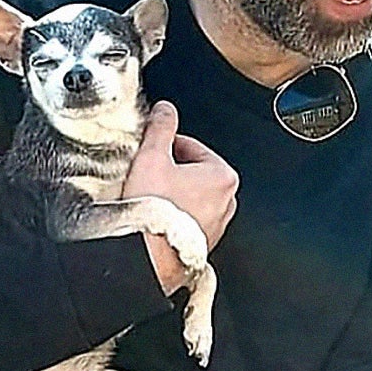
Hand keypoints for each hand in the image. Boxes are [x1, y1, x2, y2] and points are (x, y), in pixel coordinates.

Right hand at [124, 102, 238, 292]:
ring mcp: (216, 225)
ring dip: (171, 193)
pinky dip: (173, 214)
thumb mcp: (151, 157)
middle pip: (193, 172)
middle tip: (147, 176)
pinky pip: (187, 218)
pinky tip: (154, 217)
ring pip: (190, 196)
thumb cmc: (151, 213)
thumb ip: (161, 128)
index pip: (192, 147)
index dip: (166, 146)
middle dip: (170, 171)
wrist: (145, 260)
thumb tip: (165, 110)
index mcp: (223, 176)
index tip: (151, 151)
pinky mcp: (202, 243)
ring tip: (149, 197)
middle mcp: (226, 202)